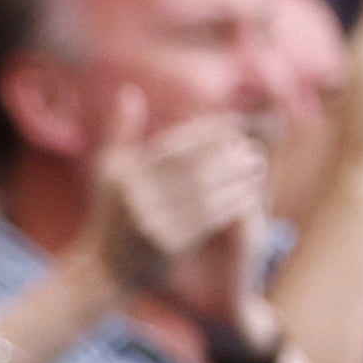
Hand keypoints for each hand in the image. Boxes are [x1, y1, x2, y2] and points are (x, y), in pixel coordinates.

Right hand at [95, 108, 283, 309]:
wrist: (106, 270)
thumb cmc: (112, 213)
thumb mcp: (108, 171)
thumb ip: (120, 131)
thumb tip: (130, 91)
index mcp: (122, 173)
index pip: (174, 146)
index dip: (207, 133)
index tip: (234, 125)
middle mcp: (133, 196)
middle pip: (193, 168)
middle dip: (227, 155)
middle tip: (252, 147)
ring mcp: (150, 221)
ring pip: (204, 193)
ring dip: (235, 179)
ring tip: (256, 166)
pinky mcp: (167, 245)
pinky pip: (208, 219)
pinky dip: (231, 204)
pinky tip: (248, 194)